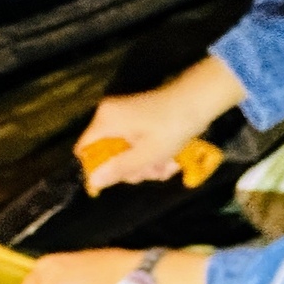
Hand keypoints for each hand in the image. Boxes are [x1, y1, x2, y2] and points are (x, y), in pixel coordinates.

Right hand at [76, 90, 196, 193]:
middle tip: (152, 172)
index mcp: (106, 120)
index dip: (94, 168)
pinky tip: (170, 158)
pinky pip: (136, 142)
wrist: (199, 100)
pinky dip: (151, 153)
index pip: (84, 149)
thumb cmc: (172, 127)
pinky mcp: (137, 118)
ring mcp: (124, 116)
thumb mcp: (146, 154)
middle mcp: (110, 116)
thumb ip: (118, 168)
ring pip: (125, 151)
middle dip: (131, 168)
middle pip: (107, 153)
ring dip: (146, 164)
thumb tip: (92, 182)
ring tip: (168, 165)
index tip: (114, 181)